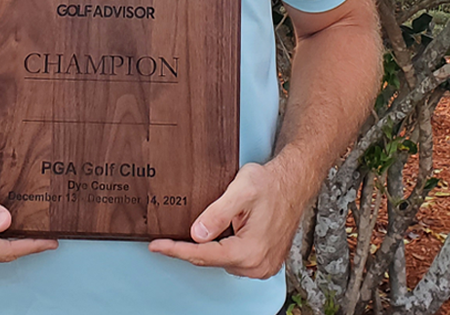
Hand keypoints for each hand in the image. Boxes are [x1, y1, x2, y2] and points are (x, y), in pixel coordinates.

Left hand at [147, 160, 303, 278]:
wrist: (293, 184)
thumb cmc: (271, 184)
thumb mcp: (240, 191)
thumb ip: (217, 214)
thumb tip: (197, 234)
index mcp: (250, 250)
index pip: (203, 255)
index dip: (176, 250)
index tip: (156, 246)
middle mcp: (257, 264)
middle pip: (210, 260)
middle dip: (191, 247)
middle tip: (172, 233)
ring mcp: (262, 266)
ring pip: (221, 261)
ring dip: (211, 246)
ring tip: (214, 223)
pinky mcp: (264, 263)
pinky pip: (234, 260)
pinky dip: (224, 248)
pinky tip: (225, 232)